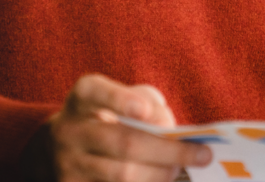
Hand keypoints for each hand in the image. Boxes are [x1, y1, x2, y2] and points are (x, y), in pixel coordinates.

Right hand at [20, 74, 211, 181]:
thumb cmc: (108, 114)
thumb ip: (148, 103)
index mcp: (83, 96)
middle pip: (123, 142)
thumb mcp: (124, 96)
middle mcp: (70, 130)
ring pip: (121, 175)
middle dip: (168, 151)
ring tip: (181, 169)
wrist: (61, 145)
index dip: (121, 100)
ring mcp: (67, 165)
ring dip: (160, 174)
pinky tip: (162, 180)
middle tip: (203, 155)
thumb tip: (167, 130)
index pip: (97, 92)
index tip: (144, 111)